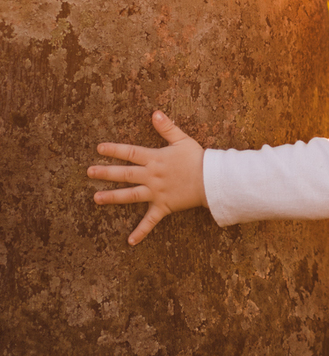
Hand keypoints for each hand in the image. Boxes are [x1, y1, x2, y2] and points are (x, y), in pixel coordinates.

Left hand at [88, 111, 205, 245]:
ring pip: (130, 195)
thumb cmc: (198, 159)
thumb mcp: (182, 140)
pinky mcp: (163, 207)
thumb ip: (167, 128)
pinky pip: (150, 221)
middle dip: (106, 173)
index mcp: (155, 159)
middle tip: (89, 172)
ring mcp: (156, 193)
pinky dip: (141, 232)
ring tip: (96, 199)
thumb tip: (155, 113)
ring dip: (113, 197)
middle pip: (125, 174)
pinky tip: (130, 241)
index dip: (114, 150)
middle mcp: (152, 176)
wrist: (212, 180)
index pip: (130, 153)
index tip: (99, 148)